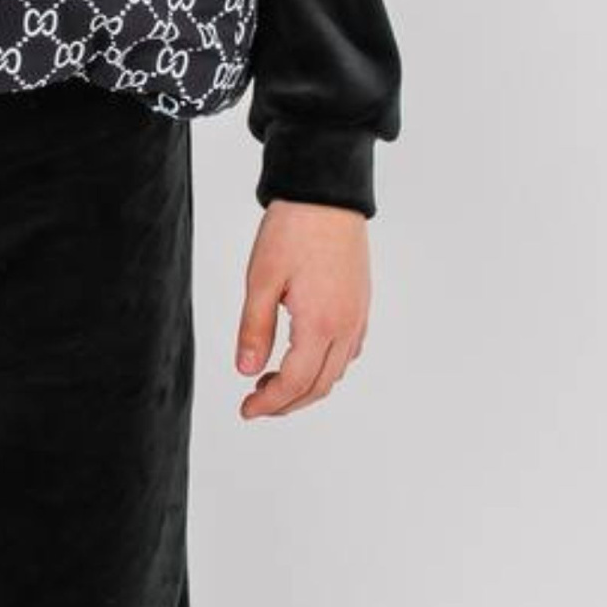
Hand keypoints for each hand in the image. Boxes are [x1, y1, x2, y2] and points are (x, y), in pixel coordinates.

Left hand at [233, 198, 370, 417]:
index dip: (269, 403)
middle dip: (286, 403)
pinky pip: (348, 352)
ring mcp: (358, 316)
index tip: (245, 411)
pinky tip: (301, 358)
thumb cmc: (292, 231)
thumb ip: (254, 329)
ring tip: (271, 382)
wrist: (326, 195)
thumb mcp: (261, 280)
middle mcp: (347, 326)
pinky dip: (324, 367)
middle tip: (255, 404)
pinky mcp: (361, 305)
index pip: (294, 382)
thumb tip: (246, 371)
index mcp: (321, 324)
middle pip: (319, 385)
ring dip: (306, 387)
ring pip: (336, 372)